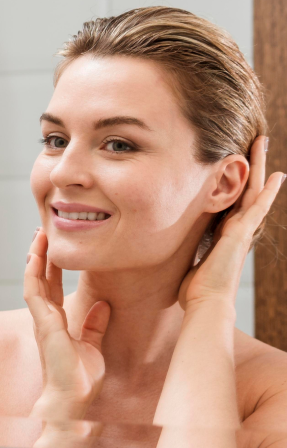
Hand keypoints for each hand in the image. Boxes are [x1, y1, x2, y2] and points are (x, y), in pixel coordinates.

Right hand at [25, 229, 110, 418]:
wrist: (73, 397)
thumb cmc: (80, 379)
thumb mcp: (93, 346)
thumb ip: (95, 325)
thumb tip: (103, 305)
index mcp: (55, 323)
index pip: (51, 287)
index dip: (52, 267)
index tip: (54, 247)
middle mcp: (45, 318)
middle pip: (39, 279)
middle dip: (41, 255)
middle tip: (43, 232)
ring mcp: (42, 320)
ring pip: (33, 280)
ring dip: (35, 257)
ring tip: (39, 235)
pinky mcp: (43, 323)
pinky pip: (34, 291)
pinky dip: (34, 272)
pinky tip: (37, 255)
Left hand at [179, 136, 283, 312]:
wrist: (206, 304)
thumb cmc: (195, 291)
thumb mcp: (189, 262)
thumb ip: (188, 252)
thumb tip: (172, 248)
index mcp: (224, 235)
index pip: (231, 202)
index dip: (235, 183)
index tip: (234, 166)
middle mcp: (236, 231)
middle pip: (245, 191)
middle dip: (249, 166)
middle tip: (254, 142)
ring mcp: (242, 232)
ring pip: (253, 192)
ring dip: (259, 168)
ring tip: (262, 144)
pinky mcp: (242, 235)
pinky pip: (257, 207)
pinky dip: (267, 191)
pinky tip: (277, 175)